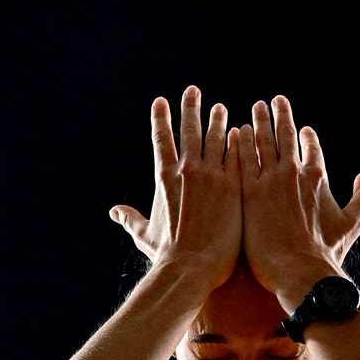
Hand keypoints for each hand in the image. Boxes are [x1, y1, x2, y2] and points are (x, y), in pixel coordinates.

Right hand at [110, 86, 240, 290]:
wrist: (193, 267)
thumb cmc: (168, 255)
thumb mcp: (145, 234)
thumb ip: (131, 219)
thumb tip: (114, 212)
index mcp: (164, 177)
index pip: (161, 139)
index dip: (160, 118)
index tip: (160, 101)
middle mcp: (187, 170)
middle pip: (190, 130)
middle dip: (190, 108)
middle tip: (192, 91)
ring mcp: (213, 176)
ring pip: (217, 138)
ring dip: (218, 121)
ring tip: (220, 108)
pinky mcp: (235, 186)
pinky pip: (239, 156)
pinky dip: (240, 142)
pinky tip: (245, 131)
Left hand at [240, 95, 359, 307]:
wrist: (298, 271)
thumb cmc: (325, 252)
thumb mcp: (352, 224)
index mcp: (316, 177)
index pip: (311, 147)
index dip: (307, 136)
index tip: (303, 129)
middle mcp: (292, 173)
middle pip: (284, 136)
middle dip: (279, 116)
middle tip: (273, 102)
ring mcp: (268, 181)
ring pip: (261, 142)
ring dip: (257, 123)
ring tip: (254, 109)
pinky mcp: (248, 193)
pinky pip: (241, 160)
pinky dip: (239, 143)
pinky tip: (234, 132)